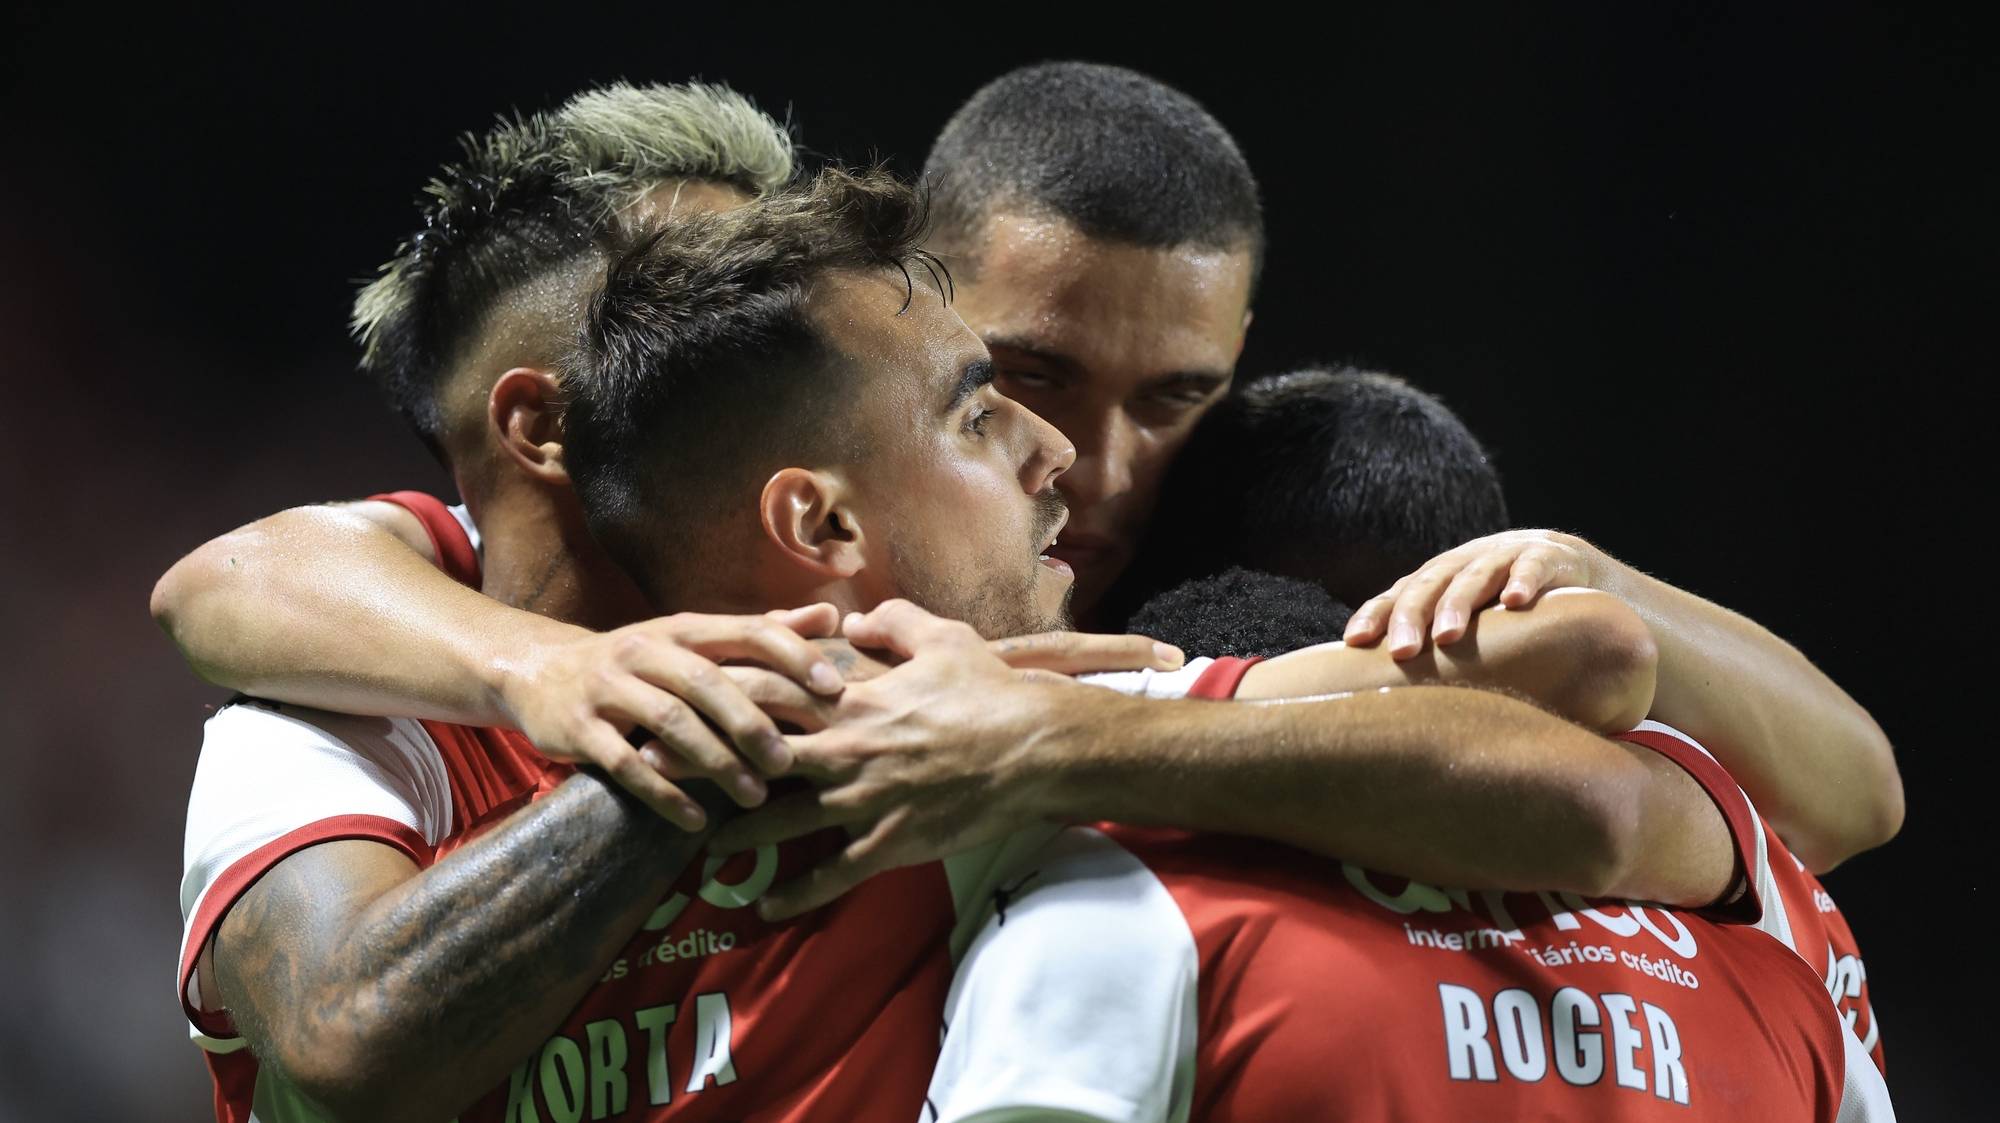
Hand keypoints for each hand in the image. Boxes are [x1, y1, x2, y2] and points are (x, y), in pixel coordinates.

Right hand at [497, 604, 844, 828]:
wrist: (539, 672)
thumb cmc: (639, 662)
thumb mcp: (692, 640)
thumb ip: (759, 634)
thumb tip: (828, 620)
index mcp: (683, 628)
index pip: (747, 631)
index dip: (793, 657)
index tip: (834, 690)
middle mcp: (645, 650)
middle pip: (708, 682)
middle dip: (752, 723)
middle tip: (791, 763)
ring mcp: (608, 688)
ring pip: (670, 723)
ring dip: (716, 762)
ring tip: (755, 796)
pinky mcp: (578, 729)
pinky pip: (627, 764)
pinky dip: (664, 793)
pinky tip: (696, 819)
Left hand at [708, 600, 1095, 919]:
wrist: (1036, 750)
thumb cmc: (991, 691)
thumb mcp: (943, 638)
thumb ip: (891, 623)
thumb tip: (853, 621)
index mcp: (852, 700)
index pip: (768, 690)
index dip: (716, 690)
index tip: (675, 691)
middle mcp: (846, 751)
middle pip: (753, 756)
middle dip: (697, 761)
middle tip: (646, 767)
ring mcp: (864, 801)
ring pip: (782, 820)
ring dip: (735, 833)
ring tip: (695, 847)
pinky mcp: (890, 842)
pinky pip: (833, 874)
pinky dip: (797, 894)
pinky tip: (765, 907)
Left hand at [1344, 530, 1600, 658]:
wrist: (1564, 562)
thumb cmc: (1501, 604)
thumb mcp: (1465, 620)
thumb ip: (1432, 645)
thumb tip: (1388, 693)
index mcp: (1437, 579)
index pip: (1399, 595)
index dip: (1376, 615)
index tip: (1354, 642)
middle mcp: (1463, 563)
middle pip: (1430, 585)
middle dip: (1412, 617)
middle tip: (1402, 652)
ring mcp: (1503, 556)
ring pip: (1475, 576)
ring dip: (1458, 604)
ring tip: (1447, 635)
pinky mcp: (1545, 556)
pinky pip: (1532, 567)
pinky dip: (1523, 582)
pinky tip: (1516, 602)